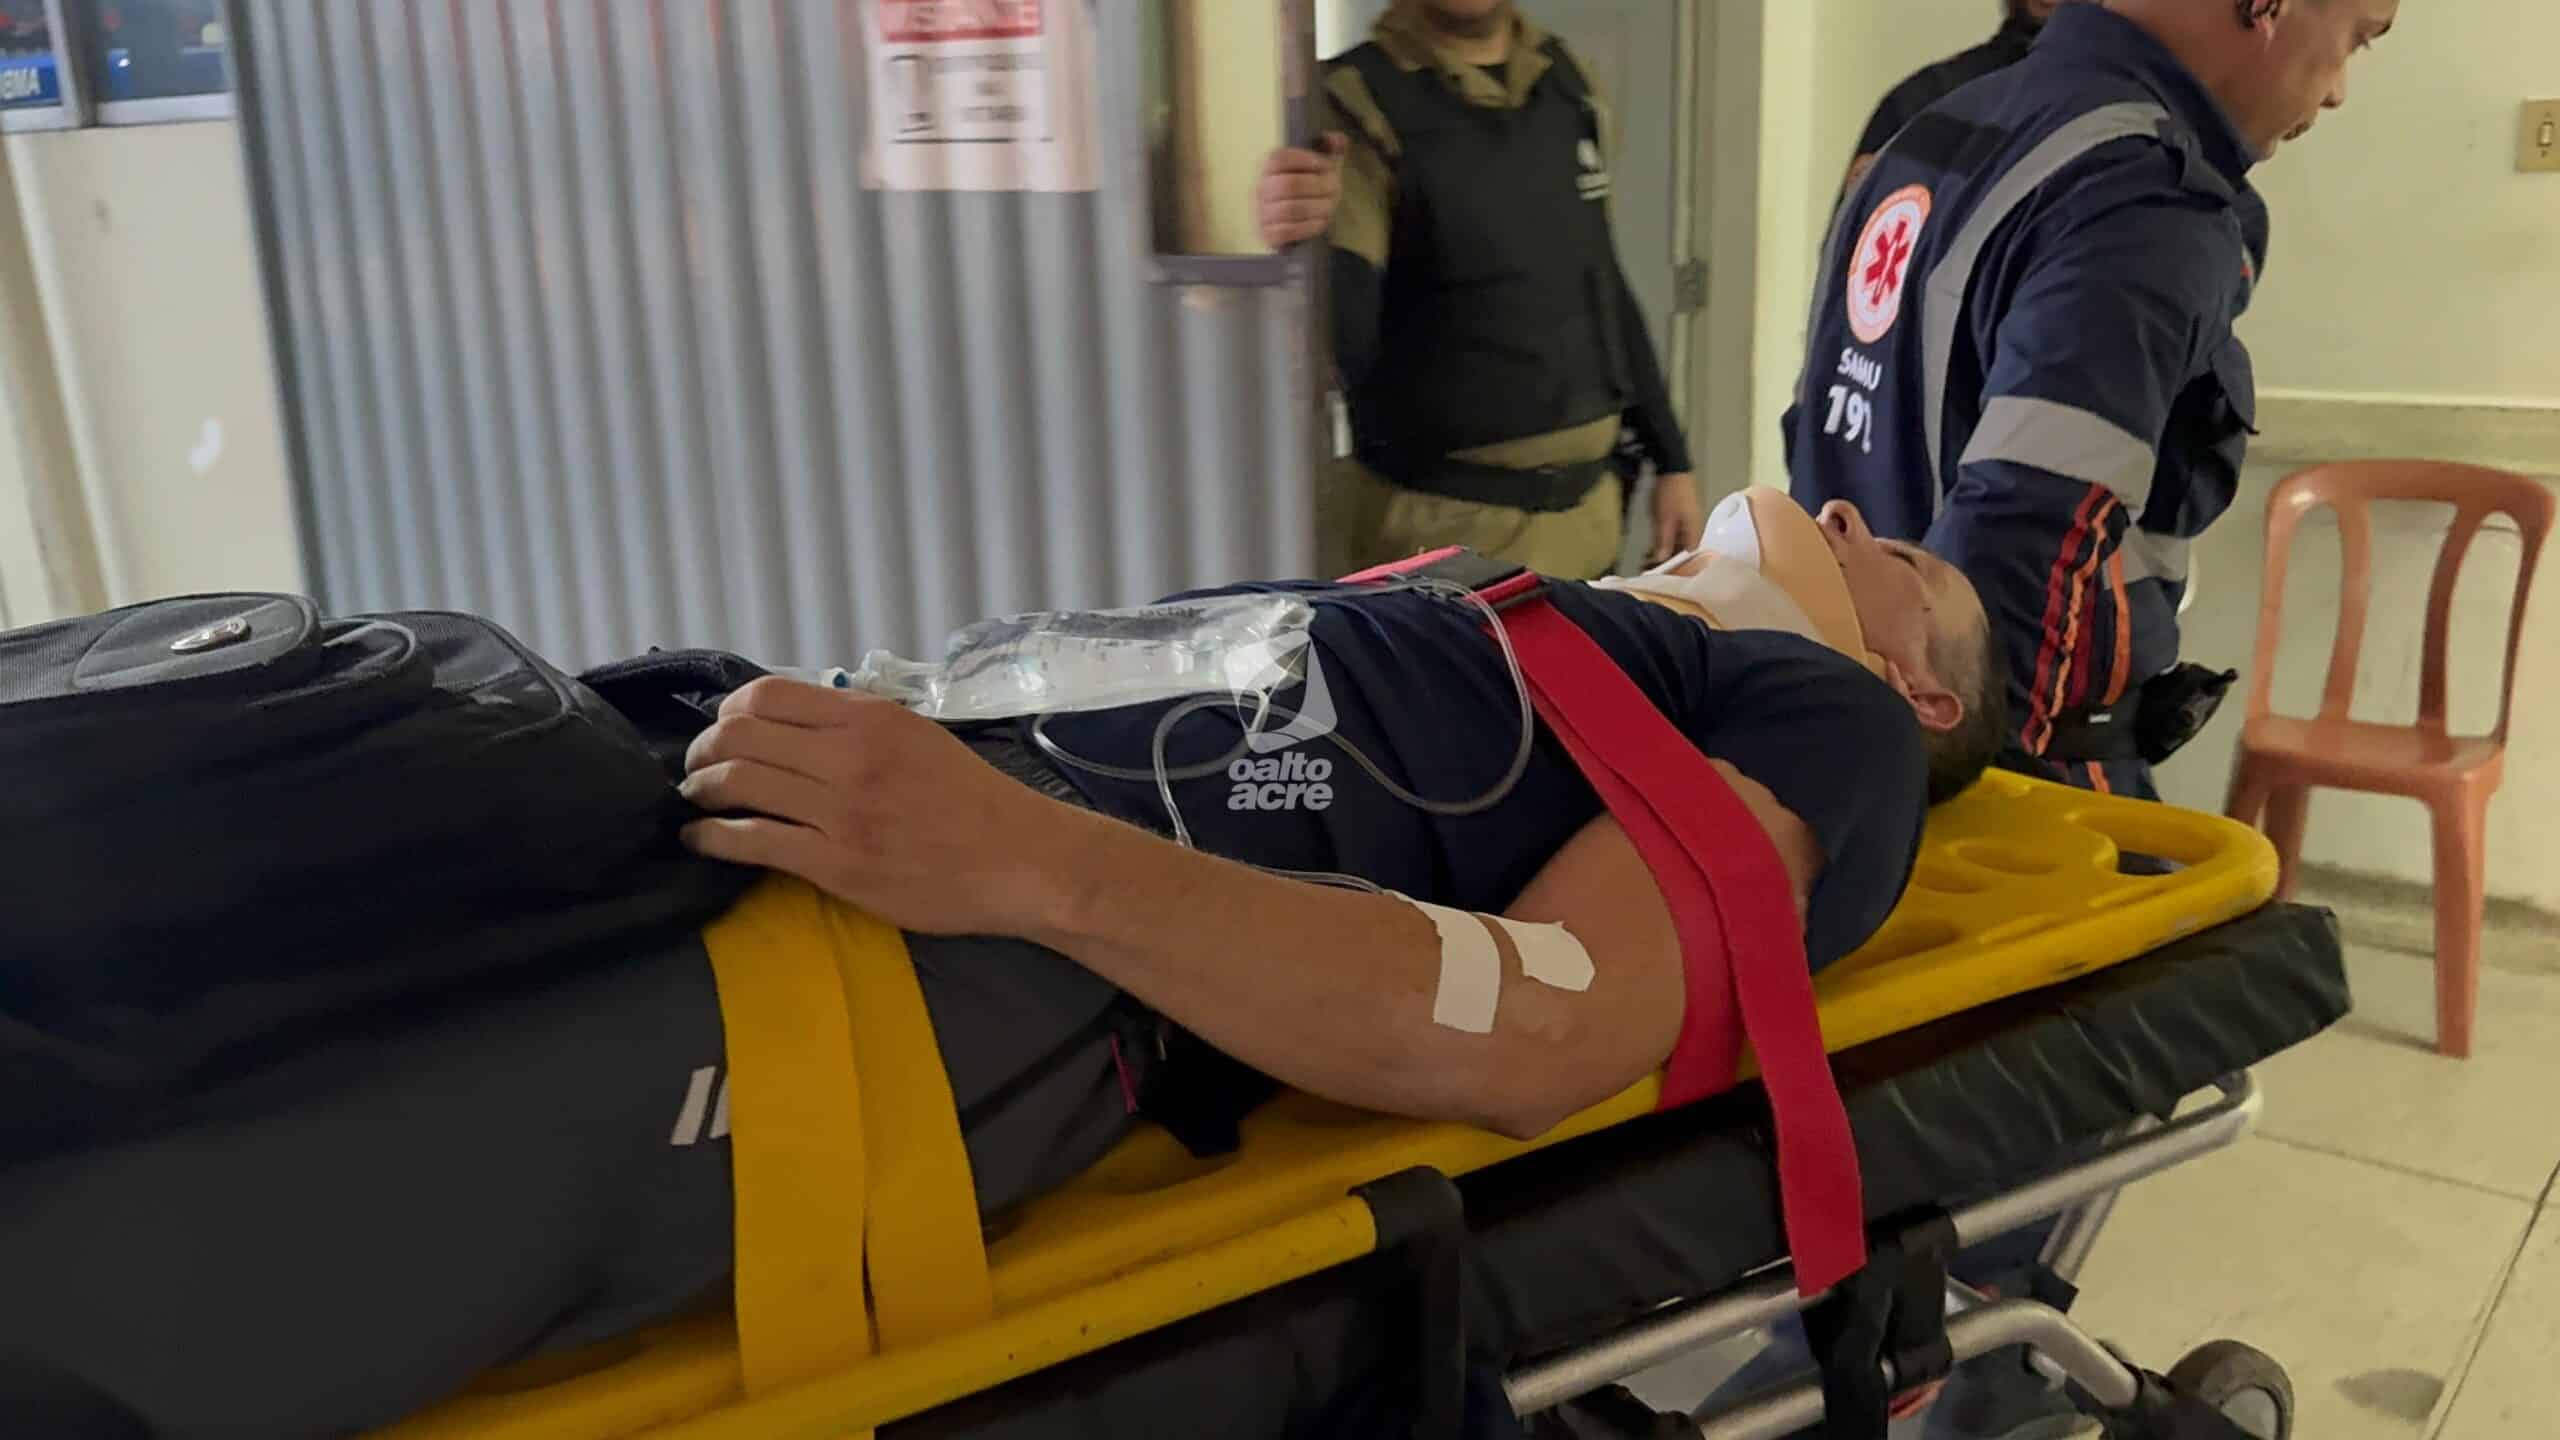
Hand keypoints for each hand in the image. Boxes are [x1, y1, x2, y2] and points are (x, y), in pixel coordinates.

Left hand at [678, 678, 1078, 936]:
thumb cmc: (972, 800)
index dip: (728, 711)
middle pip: (739, 735)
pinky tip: (700, 839)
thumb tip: (797, 721)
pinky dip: (711, 836)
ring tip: (695, 802)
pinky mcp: (837, 864)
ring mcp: (841, 811)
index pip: (766, 694)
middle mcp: (850, 756)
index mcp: (870, 719)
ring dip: (701, 791)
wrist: (1020, 859)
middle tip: (697, 771)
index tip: (723, 731)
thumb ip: (859, 725)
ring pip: (738, 783)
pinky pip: (752, 841)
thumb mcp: (918, 737)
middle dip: (702, 752)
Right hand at [1257, 133, 1348, 249]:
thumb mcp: (1322, 166)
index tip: (1325, 165)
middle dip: (1316, 187)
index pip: (1279, 158)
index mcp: (1268, 168)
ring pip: (1288, 209)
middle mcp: (1261, 189)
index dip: (1305, 159)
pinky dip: (1307, 227)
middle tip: (1334, 189)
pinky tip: (1320, 222)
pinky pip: (1285, 232)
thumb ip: (1330, 148)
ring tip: (1329, 207)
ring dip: (1315, 208)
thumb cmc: (1312, 189)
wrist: (1300, 222)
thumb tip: (1336, 138)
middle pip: (1287, 184)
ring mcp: (1261, 213)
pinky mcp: (1268, 235)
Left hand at [1648, 471, 1704, 564]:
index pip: (1688, 553)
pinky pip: (1674, 529)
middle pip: (1682, 547)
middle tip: (1648, 563)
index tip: (1659, 569)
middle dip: (1667, 556)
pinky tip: (1653, 539)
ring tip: (1647, 554)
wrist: (1672, 465)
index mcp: (1694, 529)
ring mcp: (1688, 517)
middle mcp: (1694, 525)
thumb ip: (1664, 540)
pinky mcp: (1680, 511)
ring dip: (1664, 546)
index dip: (1674, 563)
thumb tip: (1662, 558)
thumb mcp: (1664, 520)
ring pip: (1677, 538)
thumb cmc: (1671, 493)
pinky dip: (1664, 536)